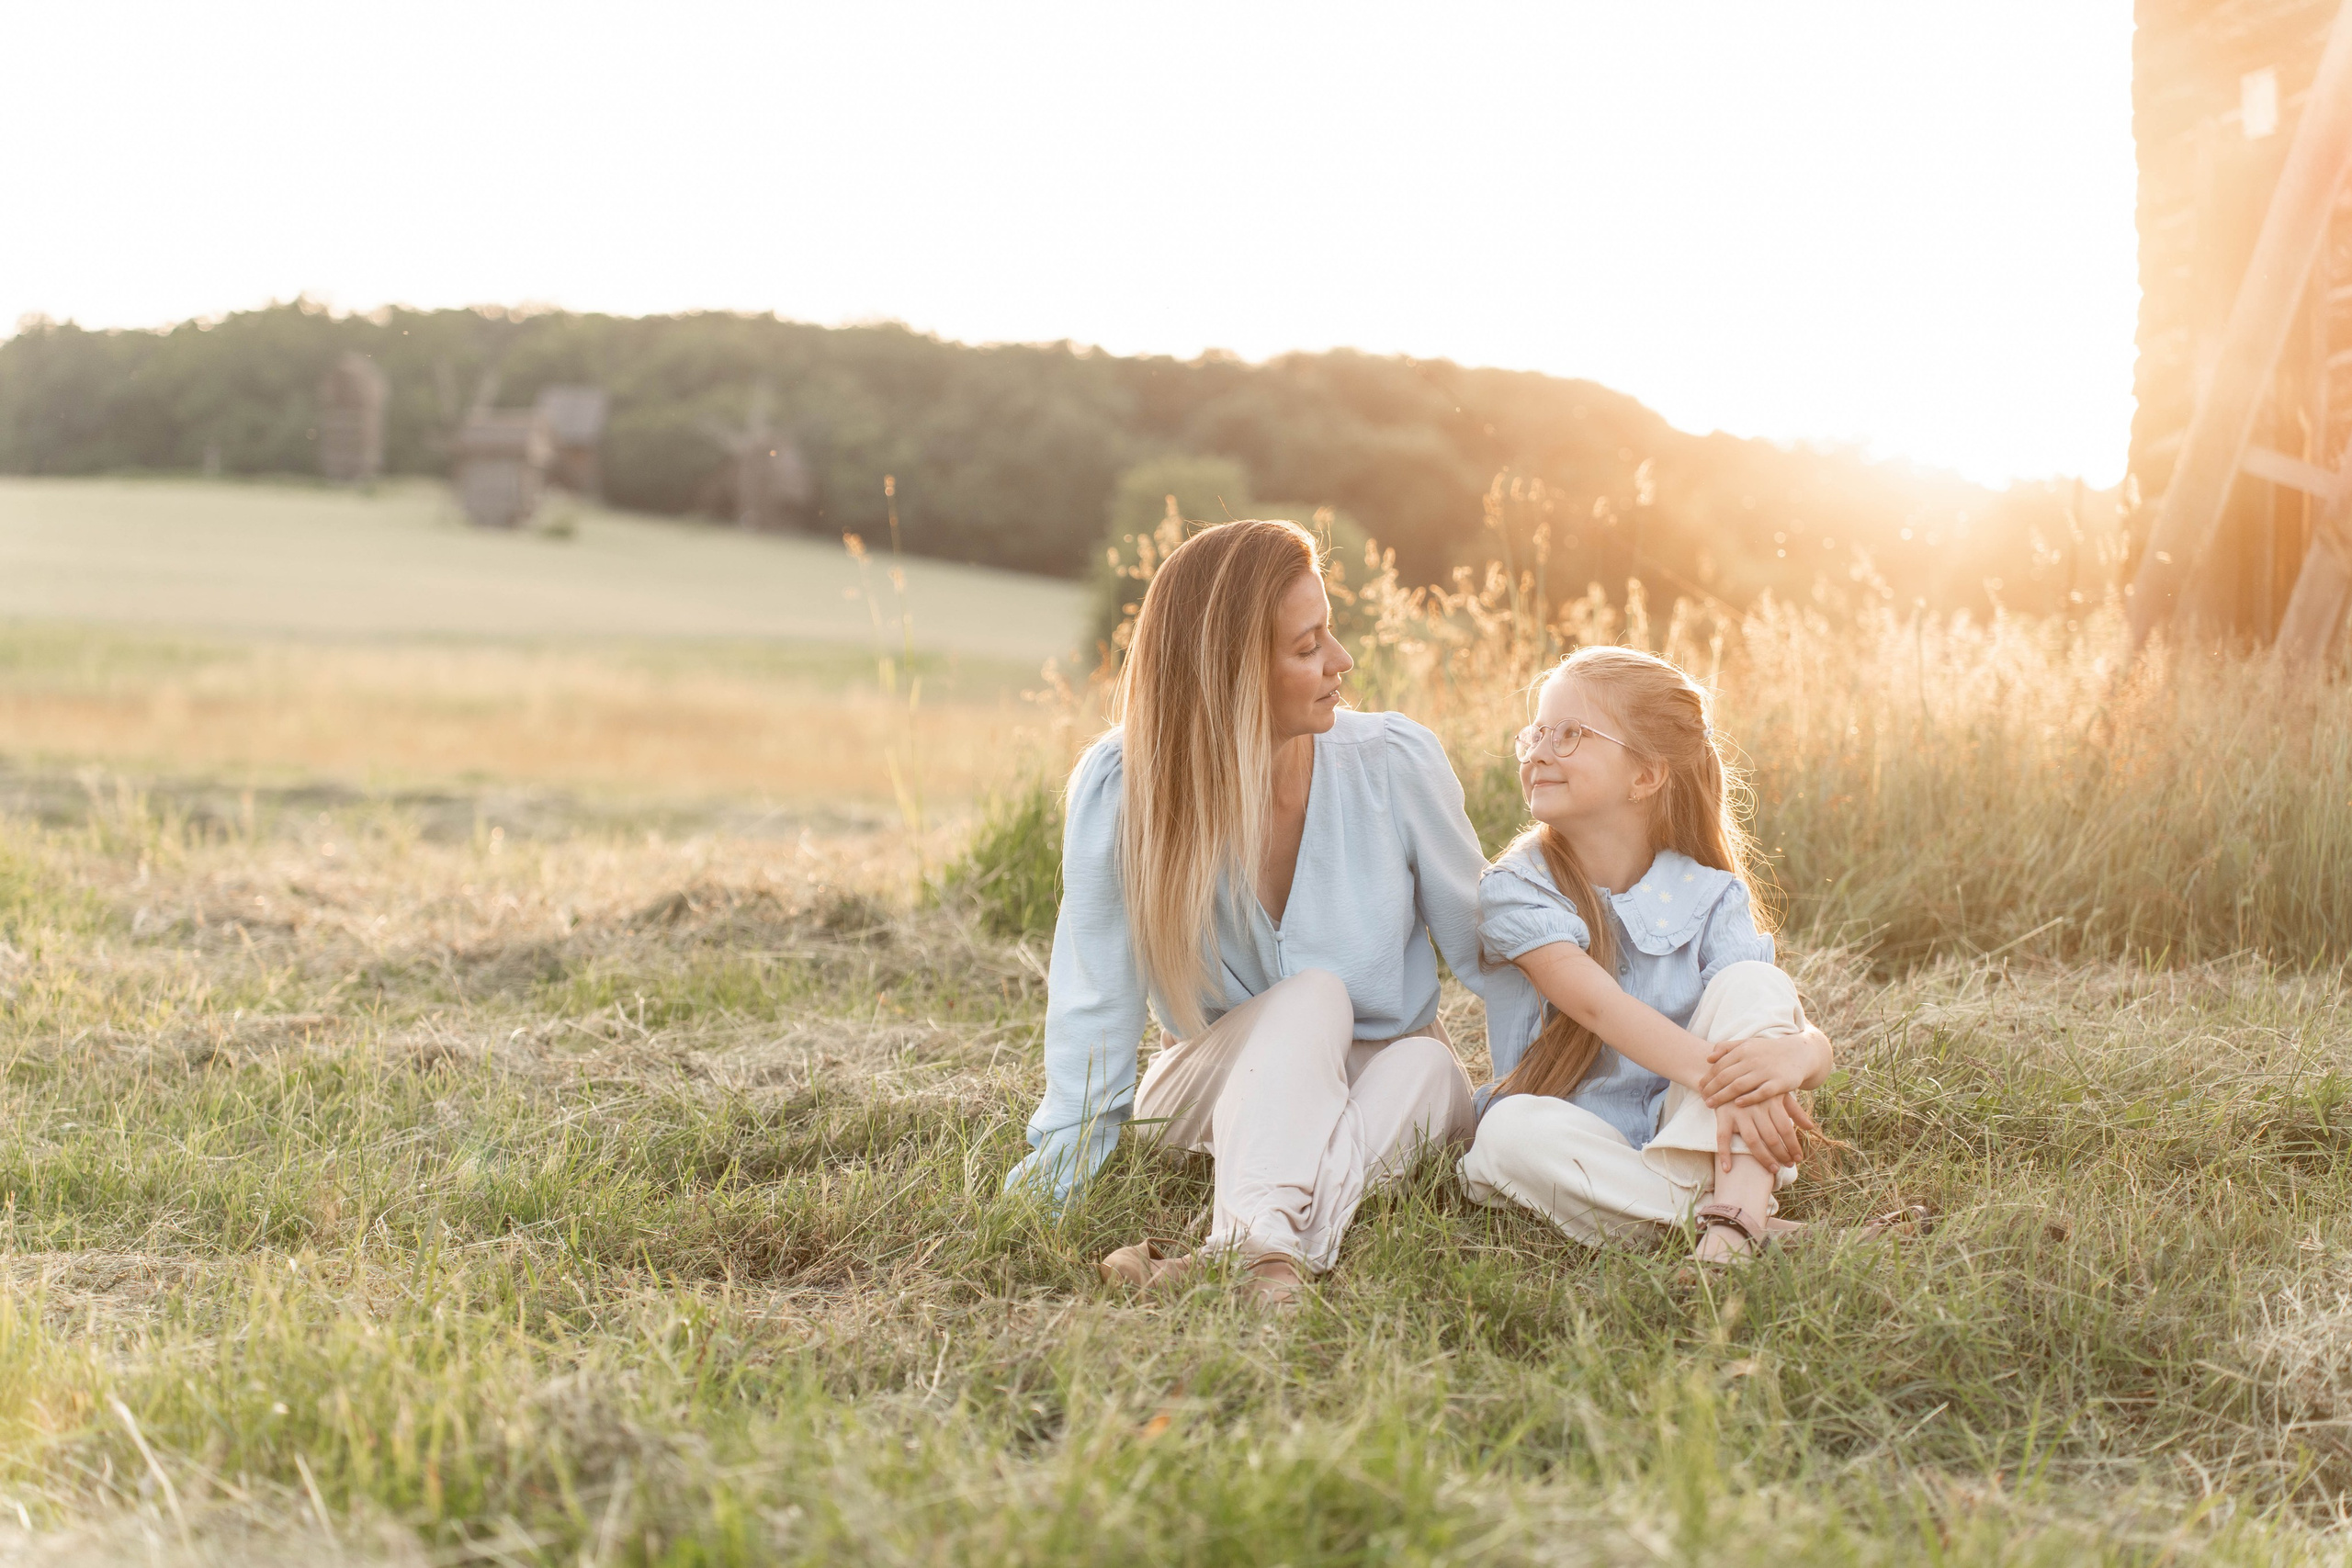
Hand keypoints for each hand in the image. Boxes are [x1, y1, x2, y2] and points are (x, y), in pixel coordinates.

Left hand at [1701, 1027, 1829, 1107]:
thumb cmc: (1768, 1051)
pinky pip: (1761, 1093)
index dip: (1708, 1077)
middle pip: (1726, 1076)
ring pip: (1739, 1085)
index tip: (1699, 1087)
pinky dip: (1748, 1098)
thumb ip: (1727, 1047)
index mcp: (1744, 1050)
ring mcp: (1766, 1071)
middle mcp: (1753, 1060)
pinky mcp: (1779, 1083)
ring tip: (1710, 1104)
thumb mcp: (1748, 1044)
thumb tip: (1709, 1057)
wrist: (1798, 1053)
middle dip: (1711, 1088)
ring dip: (1722, 1096)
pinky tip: (1737, 1104)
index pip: (1720, 1065)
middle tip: (1702, 1098)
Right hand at [1714, 1092, 1816, 1173]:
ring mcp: (1739, 1112)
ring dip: (1763, 1158)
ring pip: (1752, 1141)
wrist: (1729, 1070)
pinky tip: (1728, 1168)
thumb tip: (1810, 1127)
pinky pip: (1723, 1137)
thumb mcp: (1777, 1093)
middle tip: (1788, 1165)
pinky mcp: (1723, 1115)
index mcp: (1771, 1101)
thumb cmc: (1757, 1085)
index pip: (1786, 1128)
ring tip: (1773, 1169)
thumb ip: (1794, 1110)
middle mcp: (1756, 1107)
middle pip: (1771, 1137)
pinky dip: (1725, 1153)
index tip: (1799, 1158)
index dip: (1793, 1145)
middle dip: (1781, 1154)